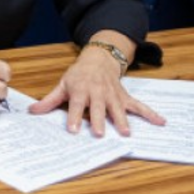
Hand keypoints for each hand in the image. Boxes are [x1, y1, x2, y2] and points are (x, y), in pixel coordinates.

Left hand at [29, 46, 164, 136]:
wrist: (99, 59)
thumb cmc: (79, 75)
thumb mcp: (63, 84)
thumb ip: (49, 100)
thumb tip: (32, 111)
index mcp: (81, 89)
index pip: (76, 105)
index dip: (74, 117)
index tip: (73, 130)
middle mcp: (98, 92)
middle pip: (98, 107)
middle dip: (99, 120)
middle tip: (100, 134)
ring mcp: (113, 94)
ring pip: (118, 108)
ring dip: (122, 120)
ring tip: (126, 133)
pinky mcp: (125, 96)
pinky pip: (139, 105)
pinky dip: (150, 113)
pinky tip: (161, 121)